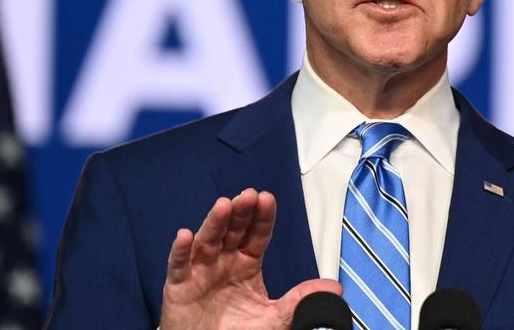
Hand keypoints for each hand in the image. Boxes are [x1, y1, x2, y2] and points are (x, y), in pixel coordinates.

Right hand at [160, 188, 340, 329]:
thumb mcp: (274, 317)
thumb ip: (300, 300)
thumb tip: (335, 287)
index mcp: (246, 263)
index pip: (256, 235)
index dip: (262, 217)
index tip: (268, 198)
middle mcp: (223, 261)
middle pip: (232, 231)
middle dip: (240, 212)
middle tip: (249, 195)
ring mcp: (200, 271)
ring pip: (207, 241)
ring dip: (214, 222)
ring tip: (223, 205)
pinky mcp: (178, 287)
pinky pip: (178, 266)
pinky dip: (180, 250)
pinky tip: (184, 235)